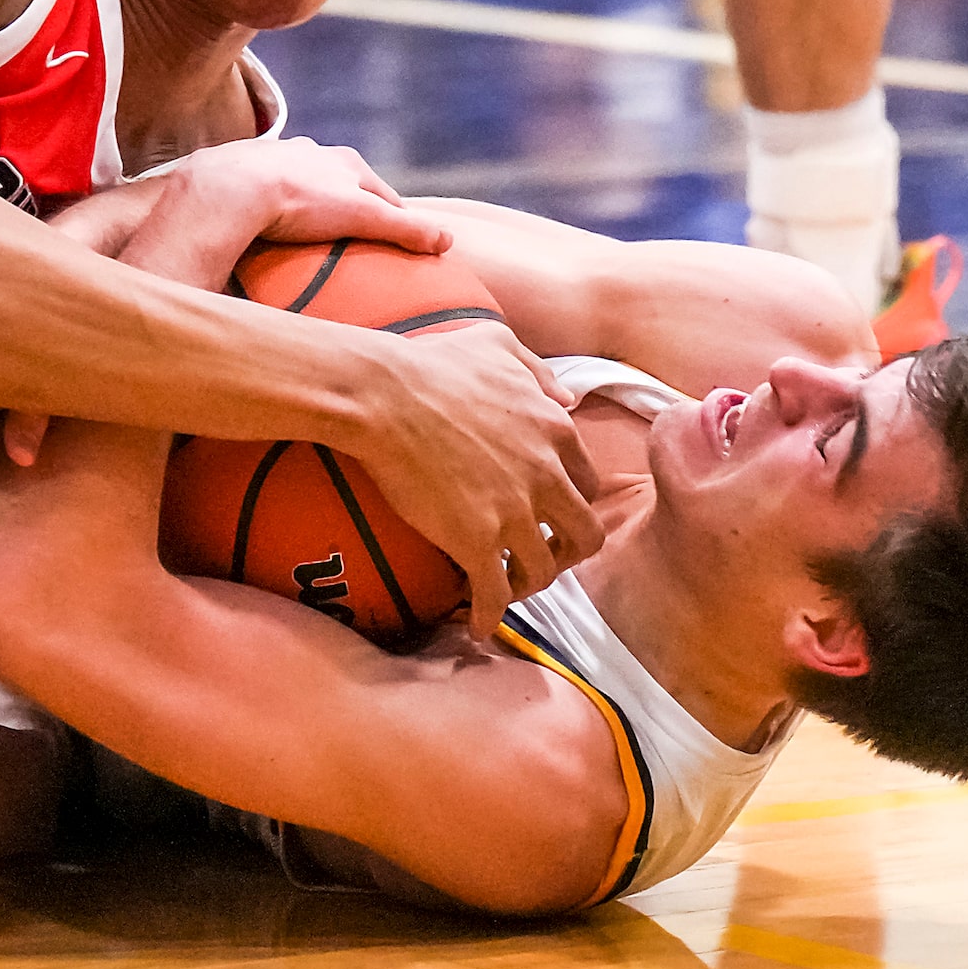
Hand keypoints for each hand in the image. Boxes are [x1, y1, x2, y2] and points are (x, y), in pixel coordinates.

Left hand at [118, 138, 450, 289]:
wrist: (230, 187)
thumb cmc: (300, 202)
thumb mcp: (361, 216)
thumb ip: (404, 229)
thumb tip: (448, 241)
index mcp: (344, 162)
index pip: (380, 191)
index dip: (391, 214)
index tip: (398, 236)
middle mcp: (309, 151)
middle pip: (339, 183)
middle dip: (347, 203)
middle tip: (351, 234)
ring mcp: (272, 158)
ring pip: (298, 182)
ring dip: (305, 202)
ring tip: (306, 231)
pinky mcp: (237, 171)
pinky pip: (260, 192)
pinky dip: (268, 207)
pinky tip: (263, 227)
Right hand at [339, 321, 604, 635]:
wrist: (380, 394)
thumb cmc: (429, 363)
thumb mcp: (496, 344)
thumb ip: (538, 369)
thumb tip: (567, 395)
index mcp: (554, 430)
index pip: (587, 483)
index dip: (570, 505)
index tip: (549, 516)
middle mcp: (546, 474)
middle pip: (583, 535)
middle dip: (564, 553)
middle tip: (537, 558)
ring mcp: (514, 511)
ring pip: (544, 571)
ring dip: (527, 585)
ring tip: (504, 590)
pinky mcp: (475, 539)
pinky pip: (495, 593)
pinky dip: (490, 615)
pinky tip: (476, 624)